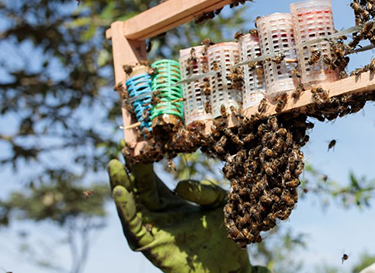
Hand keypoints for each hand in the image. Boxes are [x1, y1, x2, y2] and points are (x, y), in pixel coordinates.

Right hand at [108, 159, 268, 272]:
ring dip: (120, 185)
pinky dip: (125, 209)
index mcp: (173, 203)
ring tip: (115, 165)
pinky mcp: (151, 246)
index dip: (144, 162)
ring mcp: (154, 230)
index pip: (153, 180)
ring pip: (131, 205)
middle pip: (138, 189)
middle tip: (123, 146)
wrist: (232, 267)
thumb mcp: (221, 203)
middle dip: (129, 169)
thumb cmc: (229, 234)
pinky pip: (134, 227)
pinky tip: (121, 191)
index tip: (139, 141)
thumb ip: (204, 191)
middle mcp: (159, 215)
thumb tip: (179, 186)